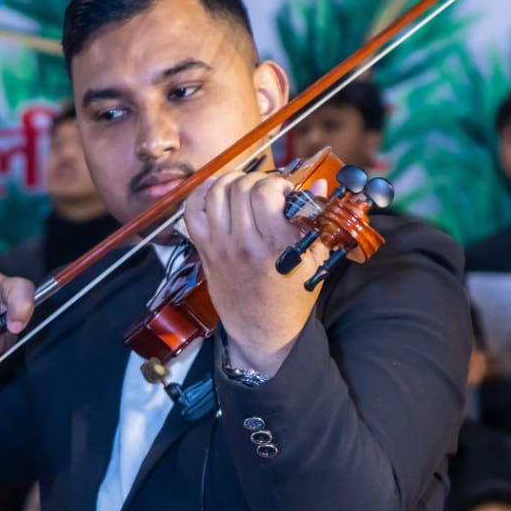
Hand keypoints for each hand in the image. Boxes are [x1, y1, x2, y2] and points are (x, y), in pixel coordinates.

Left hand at [184, 170, 327, 377]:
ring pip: (216, 192)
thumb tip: (318, 185)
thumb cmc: (291, 296)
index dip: (277, 183)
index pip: (265, 191)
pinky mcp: (205, 250)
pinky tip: (216, 190)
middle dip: (258, 179)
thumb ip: (315, 219)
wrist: (262, 330)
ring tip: (245, 187)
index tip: (286, 192)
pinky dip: (201, 193)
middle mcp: (244, 242)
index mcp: (275, 244)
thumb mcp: (313, 260)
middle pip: (241, 187)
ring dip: (232, 180)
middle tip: (268, 189)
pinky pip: (192, 211)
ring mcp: (220, 245)